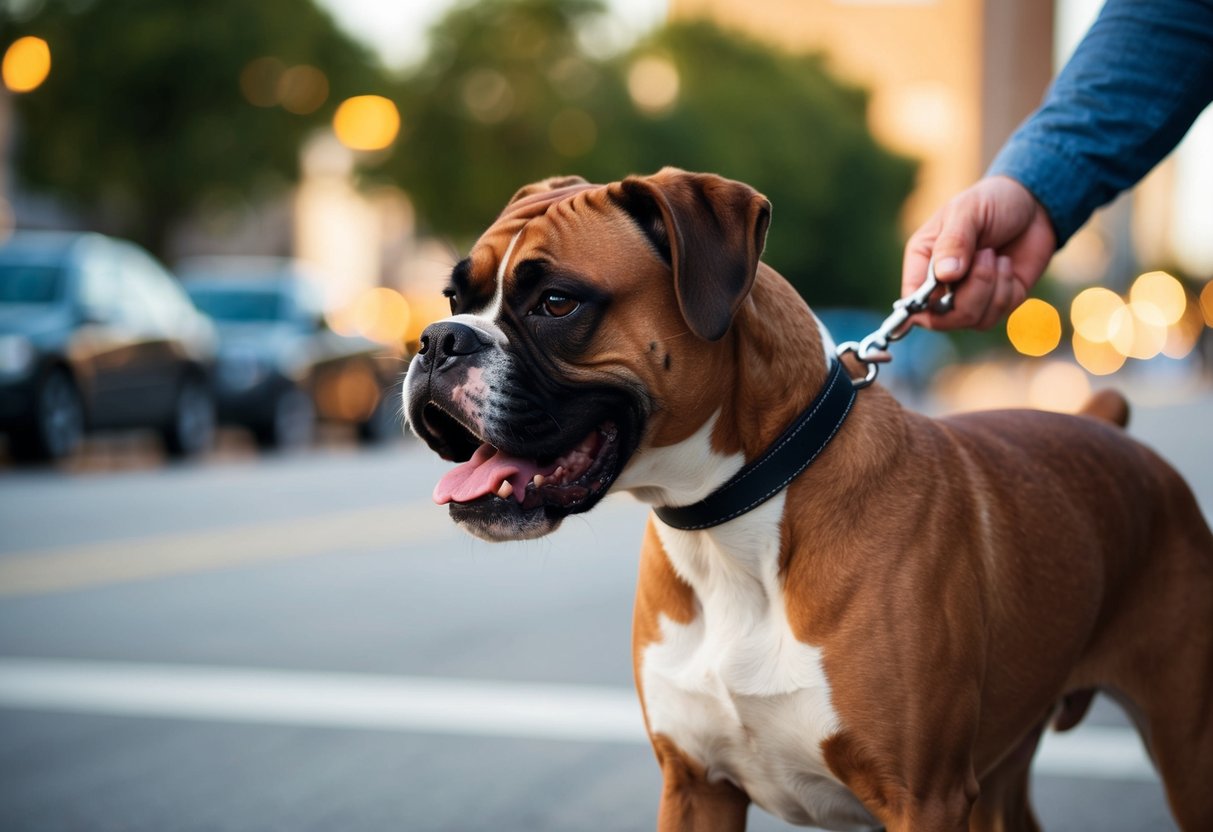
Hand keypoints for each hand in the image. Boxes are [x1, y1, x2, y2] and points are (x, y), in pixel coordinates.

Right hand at [902, 176, 1056, 330]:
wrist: (1034, 204)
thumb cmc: (992, 201)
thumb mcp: (968, 212)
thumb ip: (954, 241)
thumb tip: (945, 274)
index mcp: (923, 261)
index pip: (912, 299)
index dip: (923, 305)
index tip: (948, 286)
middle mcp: (941, 285)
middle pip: (942, 318)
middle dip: (971, 293)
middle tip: (986, 255)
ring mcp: (968, 297)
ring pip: (973, 320)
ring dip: (992, 287)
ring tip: (996, 256)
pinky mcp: (997, 303)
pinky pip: (998, 315)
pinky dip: (1007, 290)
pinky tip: (1006, 264)